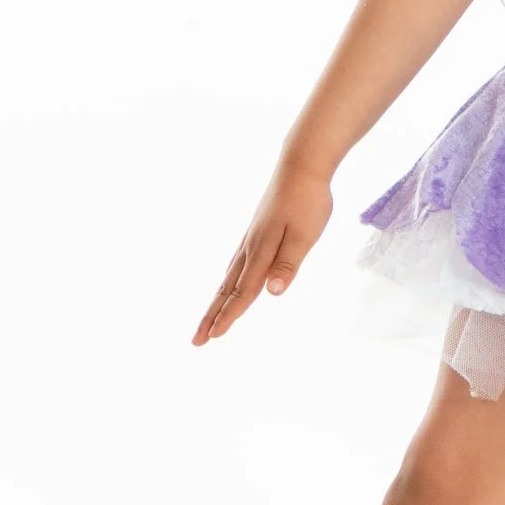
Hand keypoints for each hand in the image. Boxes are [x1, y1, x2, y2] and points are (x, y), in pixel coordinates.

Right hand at [192, 157, 334, 344]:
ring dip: (217, 301)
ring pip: (229, 278)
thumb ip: (288, 264)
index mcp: (262, 251)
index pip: (243, 292)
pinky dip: (228, 283)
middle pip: (228, 289)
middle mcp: (251, 248)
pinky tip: (229, 284)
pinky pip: (236, 265)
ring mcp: (251, 239)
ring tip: (208, 320)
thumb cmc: (307, 200)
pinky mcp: (256, 232)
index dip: (229, 316)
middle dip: (212, 316)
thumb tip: (273, 292)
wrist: (301, 164)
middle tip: (197, 340)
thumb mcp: (304, 234)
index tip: (213, 337)